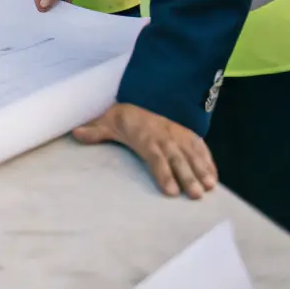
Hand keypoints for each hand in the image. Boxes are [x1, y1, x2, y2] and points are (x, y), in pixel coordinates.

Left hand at [73, 103, 217, 199]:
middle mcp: (165, 138)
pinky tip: (214, 178)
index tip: (170, 191)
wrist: (145, 94)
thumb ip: (95, 131)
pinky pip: (201, 147)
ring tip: (210, 187)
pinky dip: (208, 161)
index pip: (156, 157)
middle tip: (196, 194)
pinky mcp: (189, 135)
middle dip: (188, 176)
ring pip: (192, 154)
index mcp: (146, 138)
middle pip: (178, 159)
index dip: (163, 173)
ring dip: (202, 170)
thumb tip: (75, 133)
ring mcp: (179, 136)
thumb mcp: (109, 121)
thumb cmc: (126, 115)